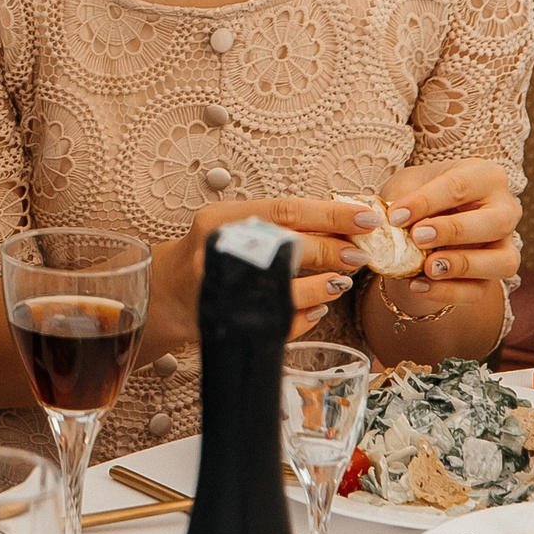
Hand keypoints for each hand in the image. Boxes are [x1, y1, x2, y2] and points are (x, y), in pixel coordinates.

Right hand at [147, 196, 371, 350]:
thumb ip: (279, 224)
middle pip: (284, 246)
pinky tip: (317, 308)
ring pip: (281, 289)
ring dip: (319, 287)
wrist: (166, 292)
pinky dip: (301, 317)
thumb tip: (345, 228)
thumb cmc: (210, 253)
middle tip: (359, 255)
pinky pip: (273, 323)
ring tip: (340, 283)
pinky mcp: (223, 321)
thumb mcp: (235, 226)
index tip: (366, 219)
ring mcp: (218, 288)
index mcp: (221, 218)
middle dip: (330, 250)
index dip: (330, 215)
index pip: (285, 211)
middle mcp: (216, 250)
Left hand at [374, 158, 522, 285]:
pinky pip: (481, 290)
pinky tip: (418, 285)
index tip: (395, 216)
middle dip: (455, 231)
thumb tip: (388, 220)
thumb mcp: (406, 186)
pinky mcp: (493, 276)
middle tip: (418, 237)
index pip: (460, 186)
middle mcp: (505, 210)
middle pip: (497, 222)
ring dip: (463, 266)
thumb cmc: (419, 195)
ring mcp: (505, 245)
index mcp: (485, 177)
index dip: (427, 201)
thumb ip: (400, 199)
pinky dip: (449, 292)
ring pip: (503, 261)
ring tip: (427, 267)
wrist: (422, 222)